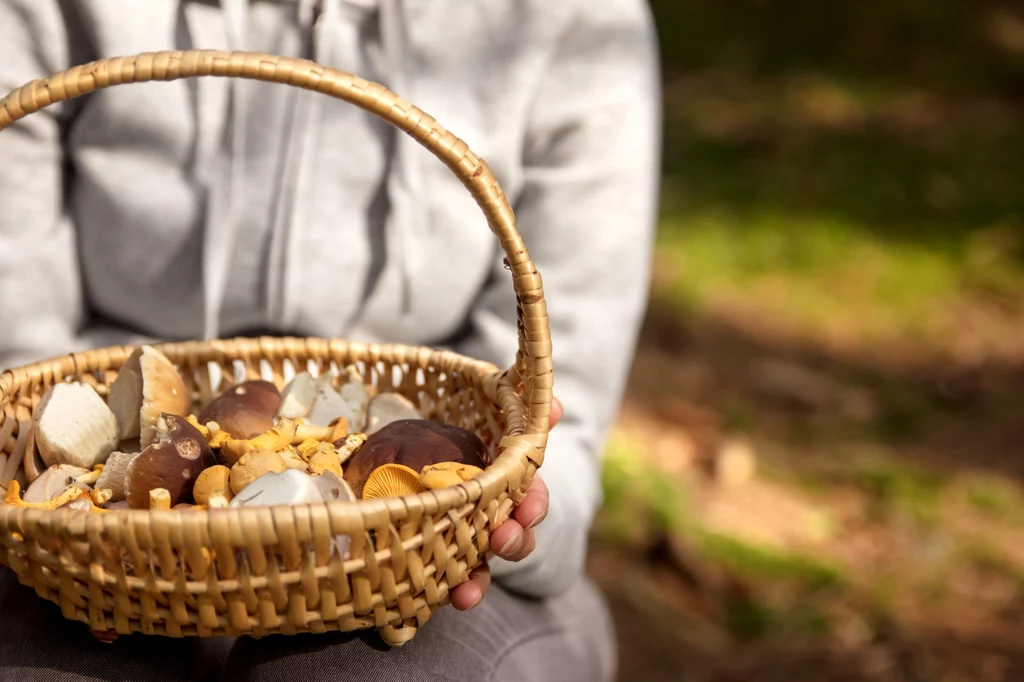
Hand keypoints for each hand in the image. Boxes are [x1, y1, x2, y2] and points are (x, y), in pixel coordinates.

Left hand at [450, 396, 562, 610]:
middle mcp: (495, 516)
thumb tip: (553, 405)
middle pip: (514, 537)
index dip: (533, 506)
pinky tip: (445, 598)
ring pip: (483, 566)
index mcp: (509, 484)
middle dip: (513, 543)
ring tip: (467, 594)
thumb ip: (522, 411)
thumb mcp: (492, 417)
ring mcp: (469, 539)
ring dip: (479, 582)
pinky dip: (453, 591)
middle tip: (502, 540)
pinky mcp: (440, 554)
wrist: (416, 457)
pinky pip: (450, 578)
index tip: (527, 511)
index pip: (531, 497)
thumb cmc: (466, 434)